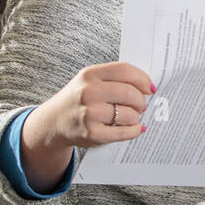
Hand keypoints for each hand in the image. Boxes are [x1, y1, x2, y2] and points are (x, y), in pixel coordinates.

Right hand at [20, 62, 154, 189]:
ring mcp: (89, 114)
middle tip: (141, 105)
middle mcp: (88, 92)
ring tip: (131, 116)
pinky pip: (124, 132)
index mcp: (90, 74)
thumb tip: (147, 86)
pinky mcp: (92, 133)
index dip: (142, 79)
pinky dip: (134, 130)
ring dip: (136, 117)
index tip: (150, 87)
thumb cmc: (78, 99)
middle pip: (130, 93)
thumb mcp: (90, 81)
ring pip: (130, 114)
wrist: (54, 122)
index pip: (125, 70)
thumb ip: (115, 79)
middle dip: (141, 101)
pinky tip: (134, 128)